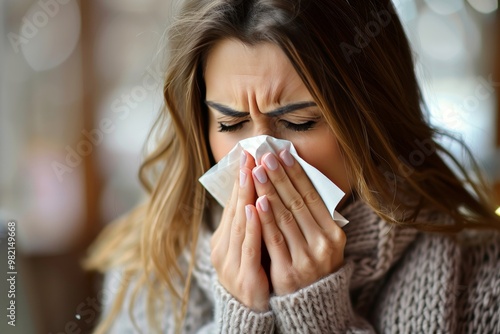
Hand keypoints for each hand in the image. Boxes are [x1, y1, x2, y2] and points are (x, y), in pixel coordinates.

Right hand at [210, 151, 269, 310]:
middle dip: (244, 180)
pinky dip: (251, 226)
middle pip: (236, 209)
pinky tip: (255, 207)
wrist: (250, 314)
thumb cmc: (254, 274)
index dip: (242, 179)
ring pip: (240, 223)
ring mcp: (231, 263)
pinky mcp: (244, 277)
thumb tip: (260, 191)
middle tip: (250, 154)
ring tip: (251, 172)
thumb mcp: (248, 245)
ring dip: (247, 196)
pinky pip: (249, 247)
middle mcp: (223, 248)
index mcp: (224, 239)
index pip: (234, 204)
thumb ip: (251, 222)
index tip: (248, 155)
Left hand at [251, 149, 345, 294]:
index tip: (283, 154)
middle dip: (279, 177)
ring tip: (257, 171)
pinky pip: (274, 240)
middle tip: (265, 156)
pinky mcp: (288, 272)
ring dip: (269, 192)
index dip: (297, 174)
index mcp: (334, 234)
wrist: (311, 305)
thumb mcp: (321, 241)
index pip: (313, 197)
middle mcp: (324, 245)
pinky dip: (265, 220)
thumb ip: (311, 216)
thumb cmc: (312, 265)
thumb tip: (292, 178)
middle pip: (298, 204)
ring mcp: (307, 260)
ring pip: (285, 218)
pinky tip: (256, 202)